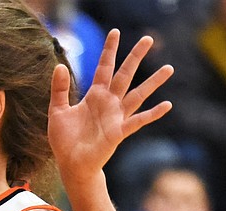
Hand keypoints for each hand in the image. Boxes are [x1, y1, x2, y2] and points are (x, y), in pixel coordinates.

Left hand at [48, 30, 173, 190]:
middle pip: (124, 75)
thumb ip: (59, 90)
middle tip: (148, 39)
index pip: (104, 67)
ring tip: (169, 68)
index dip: (109, 51)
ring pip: (137, 95)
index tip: (115, 32)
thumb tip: (60, 66)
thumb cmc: (65, 139)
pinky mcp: (118, 132)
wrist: (70, 164)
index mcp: (95, 95)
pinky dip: (152, 114)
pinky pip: (138, 121)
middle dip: (135, 57)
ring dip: (153, 82)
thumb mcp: (57, 111)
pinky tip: (167, 105)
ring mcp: (116, 117)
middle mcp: (109, 102)